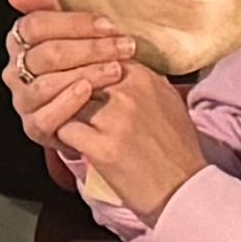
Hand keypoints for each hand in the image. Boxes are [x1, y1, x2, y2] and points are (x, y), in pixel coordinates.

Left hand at [6, 0, 203, 220]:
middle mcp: (128, 91)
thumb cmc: (175, 146)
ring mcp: (115, 119)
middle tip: (58, 94)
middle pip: (76, 72)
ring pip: (65, 98)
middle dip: (63, 83)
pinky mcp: (103, 147)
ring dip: (61, 108)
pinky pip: (64, 129)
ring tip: (65, 118)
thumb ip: (135, 75)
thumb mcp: (164, 98)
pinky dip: (64, 136)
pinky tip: (73, 142)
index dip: (77, 60)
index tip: (69, 69)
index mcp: (141, 76)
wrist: (182, 189)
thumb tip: (108, 56)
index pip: (94, 52)